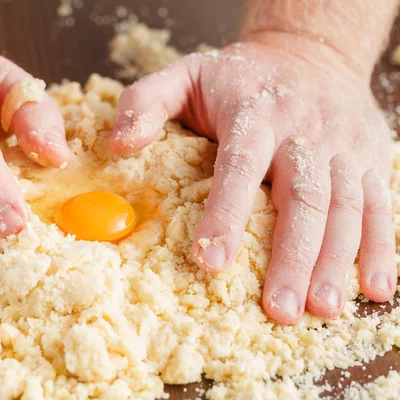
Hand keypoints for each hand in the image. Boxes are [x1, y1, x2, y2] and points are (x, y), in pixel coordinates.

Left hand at [110, 32, 395, 323]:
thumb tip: (118, 145)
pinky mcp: (370, 158)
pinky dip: (382, 249)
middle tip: (277, 309)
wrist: (307, 52)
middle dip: (292, 257)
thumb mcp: (185, 74)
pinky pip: (381, 205)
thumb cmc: (238, 77)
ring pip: (345, 208)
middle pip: (302, 198)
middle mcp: (305, 130)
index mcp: (255, 113)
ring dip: (335, 262)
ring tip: (320, 308)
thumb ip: (146, 103)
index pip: (240, 166)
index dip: (227, 214)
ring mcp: (343, 146)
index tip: (210, 262)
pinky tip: (374, 288)